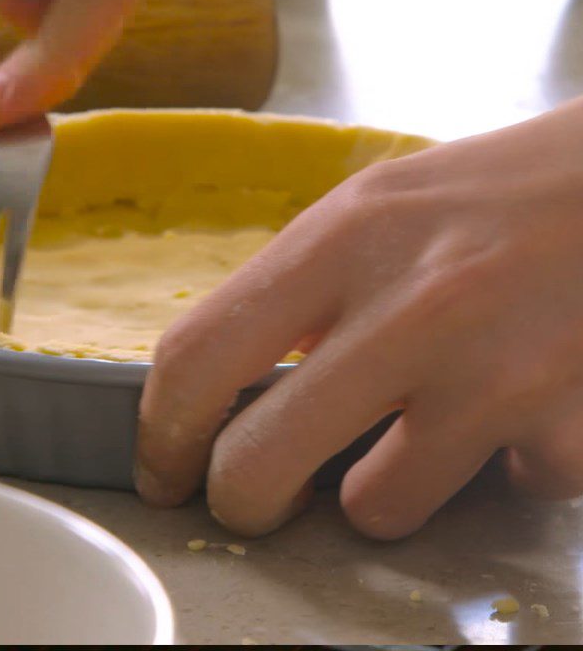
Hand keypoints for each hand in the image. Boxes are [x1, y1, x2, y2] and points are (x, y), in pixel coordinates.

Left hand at [135, 101, 582, 538]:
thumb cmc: (493, 194)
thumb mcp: (377, 211)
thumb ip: (305, 291)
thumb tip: (241, 377)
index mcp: (343, 237)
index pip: (199, 354)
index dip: (162, 429)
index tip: (163, 465)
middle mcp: (411, 305)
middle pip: (257, 460)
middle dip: (239, 501)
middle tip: (250, 501)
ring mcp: (493, 372)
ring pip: (373, 510)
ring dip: (374, 494)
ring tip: (409, 441)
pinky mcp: (566, 425)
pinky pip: (498, 495)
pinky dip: (493, 472)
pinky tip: (511, 415)